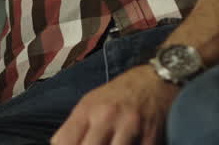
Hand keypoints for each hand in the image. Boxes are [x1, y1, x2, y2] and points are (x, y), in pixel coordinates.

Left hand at [50, 66, 177, 144]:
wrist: (155, 80)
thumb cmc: (119, 95)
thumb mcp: (91, 103)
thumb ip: (75, 127)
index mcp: (87, 110)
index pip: (63, 142)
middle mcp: (106, 116)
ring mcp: (129, 127)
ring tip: (111, 144)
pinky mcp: (151, 137)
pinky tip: (130, 144)